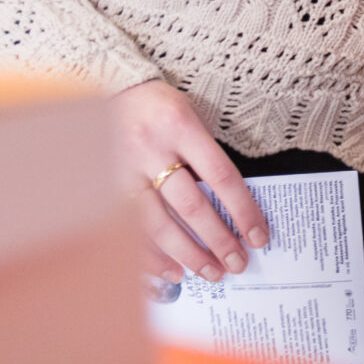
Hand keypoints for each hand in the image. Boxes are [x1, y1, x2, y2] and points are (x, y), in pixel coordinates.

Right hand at [104, 79, 269, 284]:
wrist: (110, 90)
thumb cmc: (159, 107)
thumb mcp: (190, 116)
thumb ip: (206, 156)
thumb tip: (232, 211)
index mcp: (181, 126)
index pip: (221, 177)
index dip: (243, 211)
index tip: (258, 237)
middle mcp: (150, 149)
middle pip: (190, 206)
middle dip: (217, 240)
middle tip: (237, 264)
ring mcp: (123, 170)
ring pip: (158, 224)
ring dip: (187, 254)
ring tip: (211, 273)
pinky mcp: (105, 187)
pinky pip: (129, 230)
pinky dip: (150, 255)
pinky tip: (171, 270)